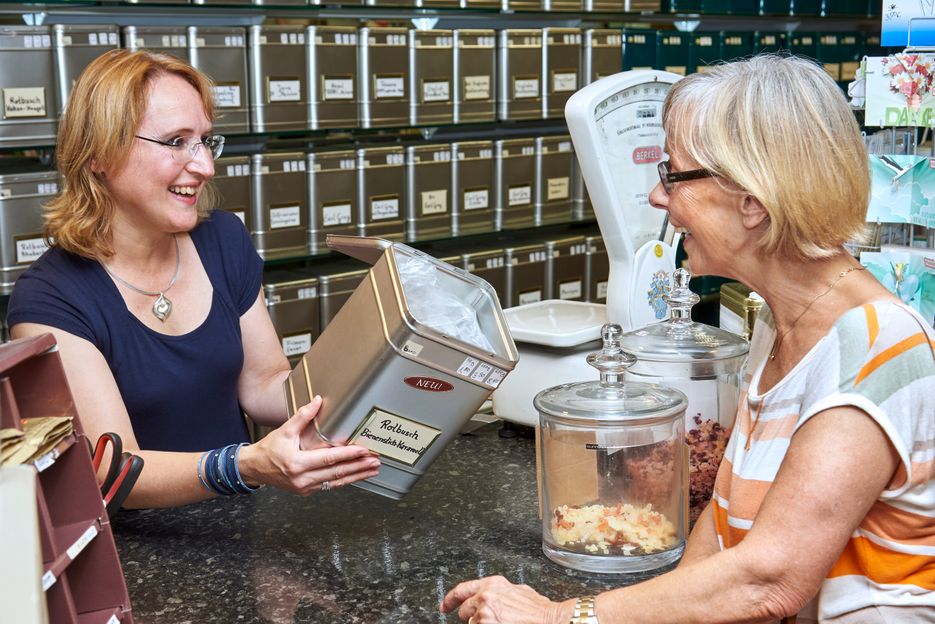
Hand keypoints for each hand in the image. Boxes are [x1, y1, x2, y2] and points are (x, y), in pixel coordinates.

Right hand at [239, 396, 380, 494]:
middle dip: (358, 467)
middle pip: (337, 472)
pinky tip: (356, 476)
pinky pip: (329, 485)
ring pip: (336, 482)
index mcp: (298, 463)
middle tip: (375, 461)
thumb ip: (302, 416)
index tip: (364, 450)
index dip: (348, 454)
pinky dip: (344, 480)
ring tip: (372, 470)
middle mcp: (302, 478)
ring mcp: (305, 487)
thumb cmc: (268, 450)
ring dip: (356, 476)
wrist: (254, 469)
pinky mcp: (306, 491)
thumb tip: (317, 401)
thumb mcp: (284, 431)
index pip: (329, 458)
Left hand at [440, 575, 569, 623]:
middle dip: (470, 617)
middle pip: (464, 610)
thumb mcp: (517, 590)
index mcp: (492, 583)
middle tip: (483, 620)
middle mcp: (485, 596)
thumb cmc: (537, 609)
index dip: (450, 599)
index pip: (462, 589)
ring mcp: (484, 614)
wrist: (548, 619)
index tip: (445, 606)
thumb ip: (500, 592)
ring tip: (500, 622)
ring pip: (472, 623)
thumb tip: (492, 596)